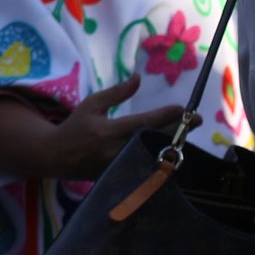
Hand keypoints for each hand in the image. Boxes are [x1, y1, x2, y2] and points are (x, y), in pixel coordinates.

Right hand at [0, 76, 181, 182]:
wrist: (57, 156)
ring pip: (155, 155)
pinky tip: (174, 149)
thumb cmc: (75, 126)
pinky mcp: (123, 176)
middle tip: (197, 120)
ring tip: (187, 132)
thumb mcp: (92, 104)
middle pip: (156, 141)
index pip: (144, 122)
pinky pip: (148, 166)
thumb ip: (116, 93)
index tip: (185, 108)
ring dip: (174, 144)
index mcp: (109, 130)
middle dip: (179, 130)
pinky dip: (162, 157)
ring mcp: (121, 166)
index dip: (167, 115)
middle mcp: (117, 150)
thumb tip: (138, 78)